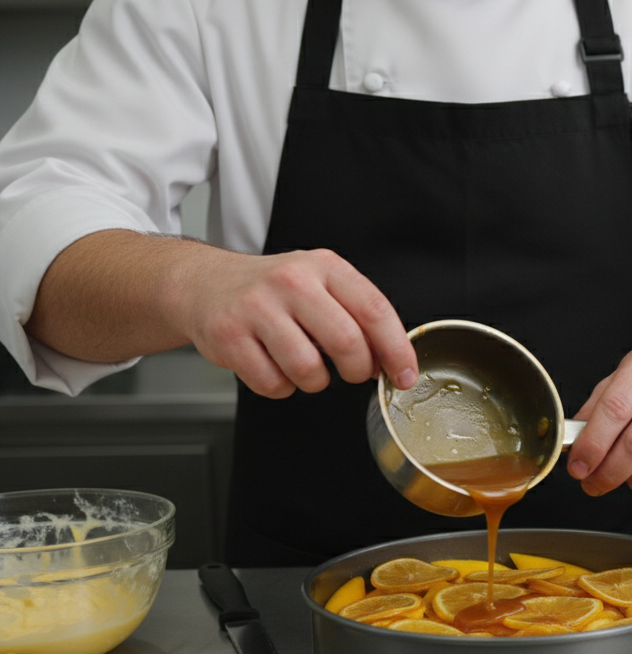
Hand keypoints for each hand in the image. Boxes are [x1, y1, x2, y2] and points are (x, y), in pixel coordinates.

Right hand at [173, 247, 417, 397]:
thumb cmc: (273, 290)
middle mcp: (292, 282)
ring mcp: (257, 308)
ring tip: (305, 364)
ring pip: (309, 370)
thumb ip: (357, 313)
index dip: (396, 349)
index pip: (375, 310)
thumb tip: (391, 359)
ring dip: (315, 381)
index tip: (404, 374)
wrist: (204, 283)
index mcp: (325, 267)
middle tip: (353, 372)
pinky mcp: (229, 336)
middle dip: (357, 370)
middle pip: (346, 343)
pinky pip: (272, 384)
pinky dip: (281, 386)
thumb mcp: (320, 282)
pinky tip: (274, 365)